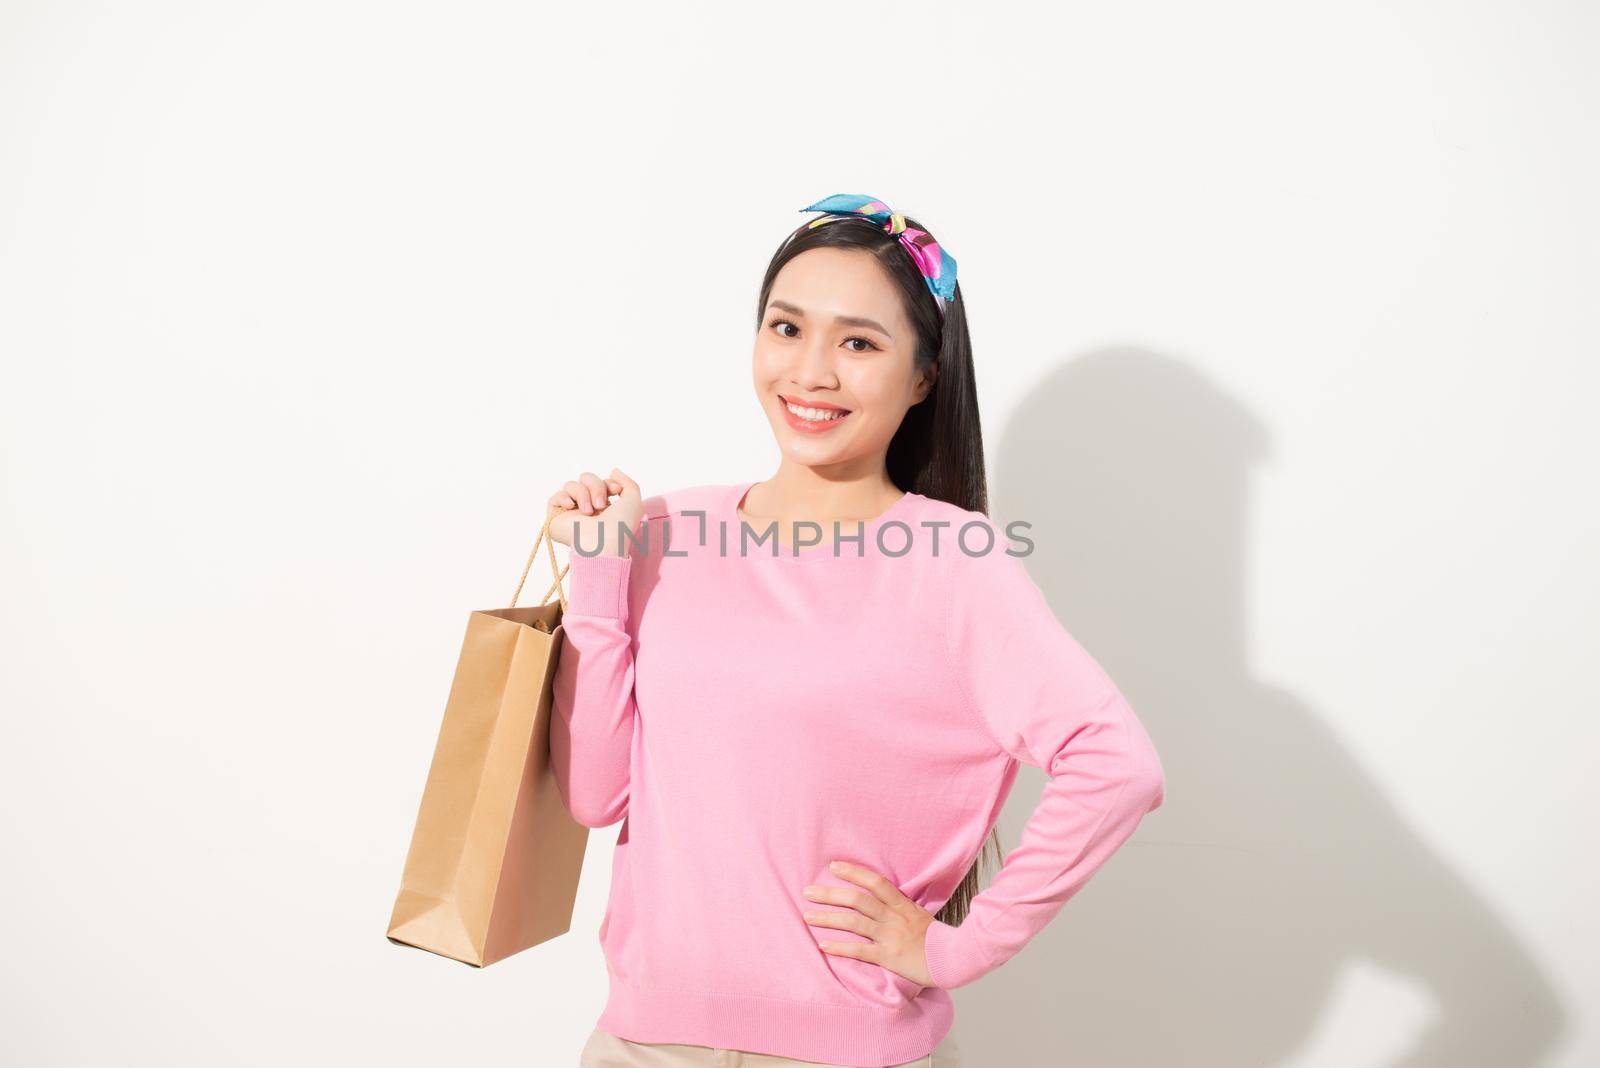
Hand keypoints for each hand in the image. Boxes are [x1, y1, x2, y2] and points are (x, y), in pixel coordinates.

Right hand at [547, 468, 643, 557]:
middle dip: (596, 486)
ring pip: (571, 485)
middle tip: (601, 504)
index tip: (616, 490)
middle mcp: (586, 509)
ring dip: (582, 494)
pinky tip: (571, 508)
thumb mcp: (633, 500)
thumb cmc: (621, 526)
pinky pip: (555, 497)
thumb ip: (628, 482)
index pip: (600, 482)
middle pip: (585, 478)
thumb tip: (613, 471)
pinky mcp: (555, 518)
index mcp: (603, 506)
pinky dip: (563, 498)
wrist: (603, 543)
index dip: (608, 483)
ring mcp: (570, 513)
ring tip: (589, 512)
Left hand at [801, 860, 937, 987]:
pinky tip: (822, 945)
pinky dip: (840, 947)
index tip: (833, 866)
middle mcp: (893, 917)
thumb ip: (897, 906)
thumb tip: (875, 897)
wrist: (953, 959)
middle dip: (830, 894)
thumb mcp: (918, 914)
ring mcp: (890, 936)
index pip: (875, 881)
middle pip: (857, 900)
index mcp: (902, 904)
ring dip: (828, 918)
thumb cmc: (935, 938)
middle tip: (807, 891)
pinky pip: (860, 950)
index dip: (853, 872)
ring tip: (807, 916)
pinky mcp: (888, 957)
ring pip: (854, 923)